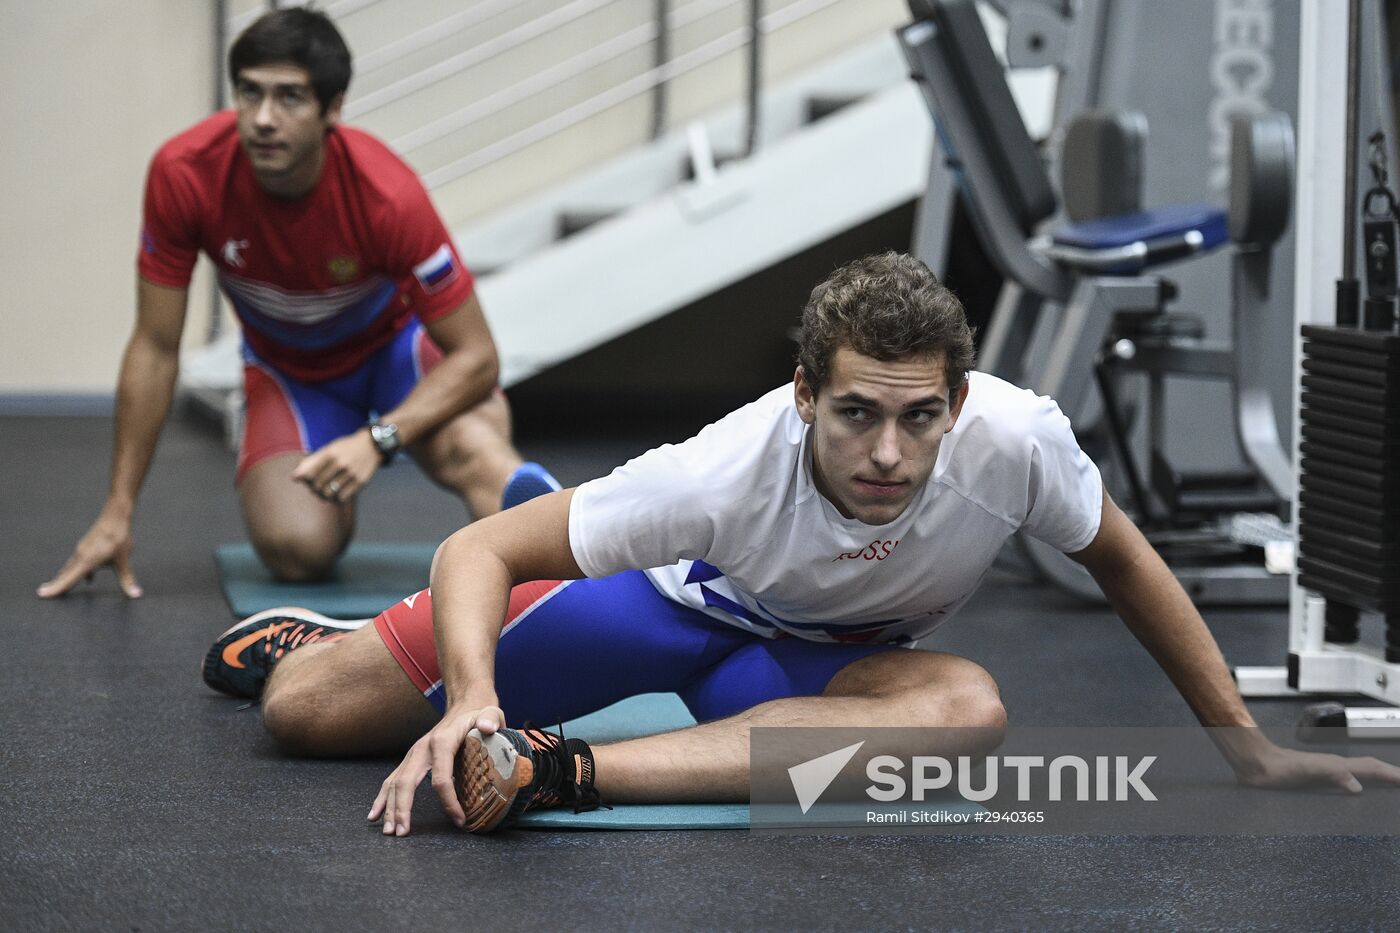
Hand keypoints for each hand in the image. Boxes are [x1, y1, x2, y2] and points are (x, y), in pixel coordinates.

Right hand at [38, 508, 141, 598]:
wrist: (115, 517)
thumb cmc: (118, 538)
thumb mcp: (124, 561)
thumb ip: (127, 580)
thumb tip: (136, 595)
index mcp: (86, 562)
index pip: (68, 579)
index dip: (55, 588)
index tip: (41, 594)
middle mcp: (80, 556)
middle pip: (65, 574)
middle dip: (56, 584)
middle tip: (43, 593)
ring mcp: (81, 550)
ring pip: (70, 567)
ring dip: (65, 577)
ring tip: (60, 586)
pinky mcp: (86, 546)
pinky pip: (78, 562)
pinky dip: (78, 570)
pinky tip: (89, 578)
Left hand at [291, 429, 380, 502]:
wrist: (372, 445)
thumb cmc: (346, 447)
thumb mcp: (330, 448)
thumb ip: (312, 461)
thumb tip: (295, 477)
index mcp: (330, 453)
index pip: (309, 473)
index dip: (304, 480)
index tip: (305, 480)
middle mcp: (340, 463)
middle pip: (318, 485)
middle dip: (314, 488)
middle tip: (316, 487)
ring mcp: (351, 473)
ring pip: (329, 493)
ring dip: (324, 495)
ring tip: (326, 491)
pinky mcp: (360, 481)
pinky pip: (343, 497)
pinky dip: (337, 497)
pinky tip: (338, 492)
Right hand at [368, 703, 504, 836]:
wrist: (465, 705)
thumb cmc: (478, 714)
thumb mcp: (491, 712)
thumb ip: (491, 719)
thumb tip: (487, 727)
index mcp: (441, 742)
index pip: (441, 778)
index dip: (449, 802)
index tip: (460, 820)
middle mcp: (422, 749)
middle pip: (406, 782)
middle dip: (402, 809)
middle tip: (402, 833)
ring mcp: (414, 754)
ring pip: (395, 783)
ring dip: (389, 808)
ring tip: (388, 831)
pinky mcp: (412, 759)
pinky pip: (393, 780)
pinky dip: (382, 798)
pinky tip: (375, 815)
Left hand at [1233, 741, 1399, 792]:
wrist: (1256, 764)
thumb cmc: (1279, 766)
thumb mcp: (1309, 769)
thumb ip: (1333, 774)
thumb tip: (1358, 787)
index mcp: (1338, 765)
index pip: (1372, 768)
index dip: (1392, 774)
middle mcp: (1335, 768)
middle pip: (1369, 769)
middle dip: (1390, 775)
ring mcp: (1326, 774)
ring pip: (1359, 775)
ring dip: (1376, 779)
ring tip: (1389, 787)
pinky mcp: (1315, 782)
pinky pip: (1345, 783)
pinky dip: (1358, 786)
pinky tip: (1355, 794)